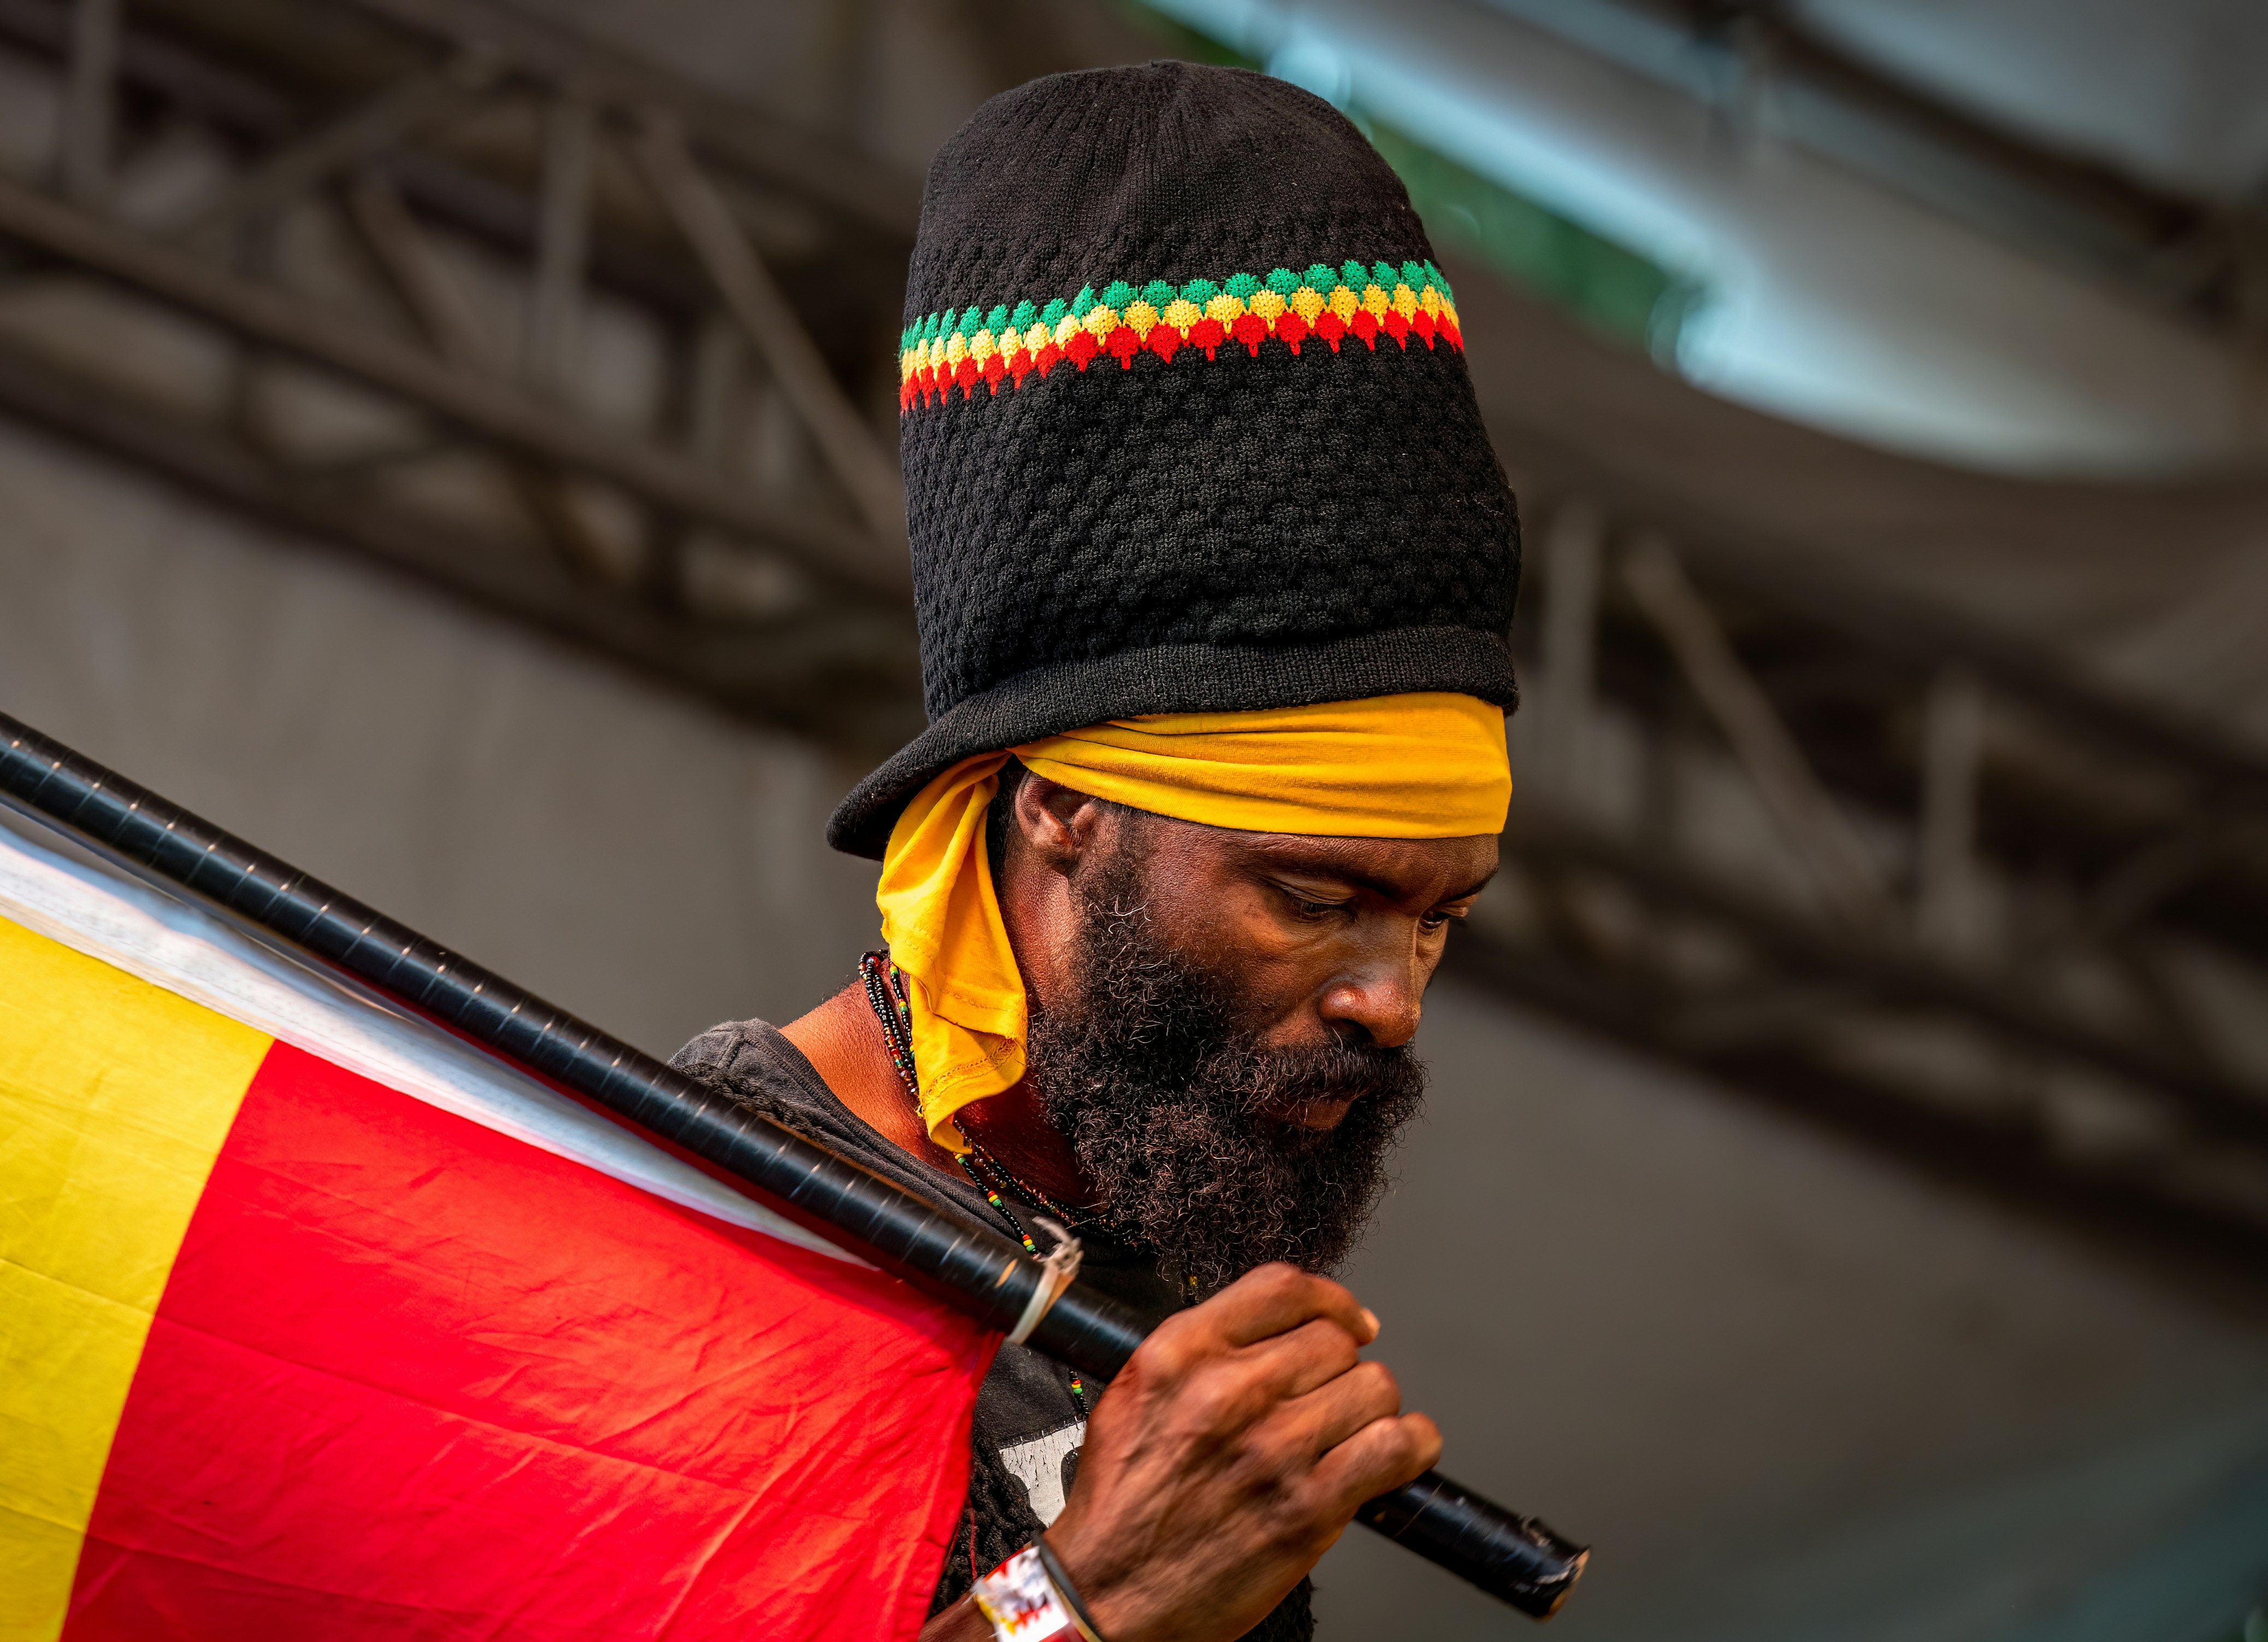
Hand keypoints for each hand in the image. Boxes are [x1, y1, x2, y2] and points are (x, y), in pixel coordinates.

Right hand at [1040, 1263, 1439, 1641]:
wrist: (1109, 1594)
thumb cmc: (1122, 1504)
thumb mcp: (1138, 1393)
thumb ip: (1202, 1351)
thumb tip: (1275, 1331)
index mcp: (1181, 1353)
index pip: (1285, 1290)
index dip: (1332, 1302)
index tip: (1348, 1322)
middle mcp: (1229, 1390)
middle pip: (1335, 1340)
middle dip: (1341, 1369)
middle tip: (1328, 1400)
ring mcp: (1274, 1448)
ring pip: (1374, 1387)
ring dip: (1371, 1410)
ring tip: (1350, 1433)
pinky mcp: (1309, 1508)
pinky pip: (1395, 1447)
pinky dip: (1408, 1447)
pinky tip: (1392, 1455)